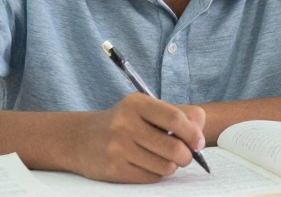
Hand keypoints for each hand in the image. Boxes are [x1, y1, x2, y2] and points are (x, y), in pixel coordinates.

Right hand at [70, 92, 206, 182]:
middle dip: (186, 156)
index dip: (193, 133)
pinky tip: (147, 164)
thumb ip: (178, 115)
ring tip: (163, 158)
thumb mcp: (146, 109)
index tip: (198, 143)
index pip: (175, 118)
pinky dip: (156, 174)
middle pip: (174, 147)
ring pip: (165, 166)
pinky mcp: (113, 169)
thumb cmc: (124, 123)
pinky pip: (151, 177)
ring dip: (171, 166)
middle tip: (185, 156)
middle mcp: (124, 123)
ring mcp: (117, 147)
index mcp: (136, 103)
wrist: (81, 139)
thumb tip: (199, 138)